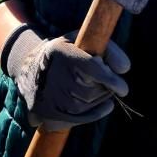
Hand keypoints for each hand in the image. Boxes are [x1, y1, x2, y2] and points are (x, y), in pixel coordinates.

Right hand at [4, 27, 129, 130]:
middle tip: (101, 78)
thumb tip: (124, 69)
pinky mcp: (50, 112)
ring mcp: (51, 95)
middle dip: (104, 86)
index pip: (91, 68)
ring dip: (100, 96)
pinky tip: (105, 104)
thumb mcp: (83, 40)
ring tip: (91, 85)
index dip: (111, 80)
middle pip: (93, 89)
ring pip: (90, 103)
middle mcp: (54, 75)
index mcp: (60, 51)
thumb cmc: (67, 52)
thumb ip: (108, 49)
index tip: (123, 88)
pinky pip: (84, 116)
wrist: (31, 70)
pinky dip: (98, 111)